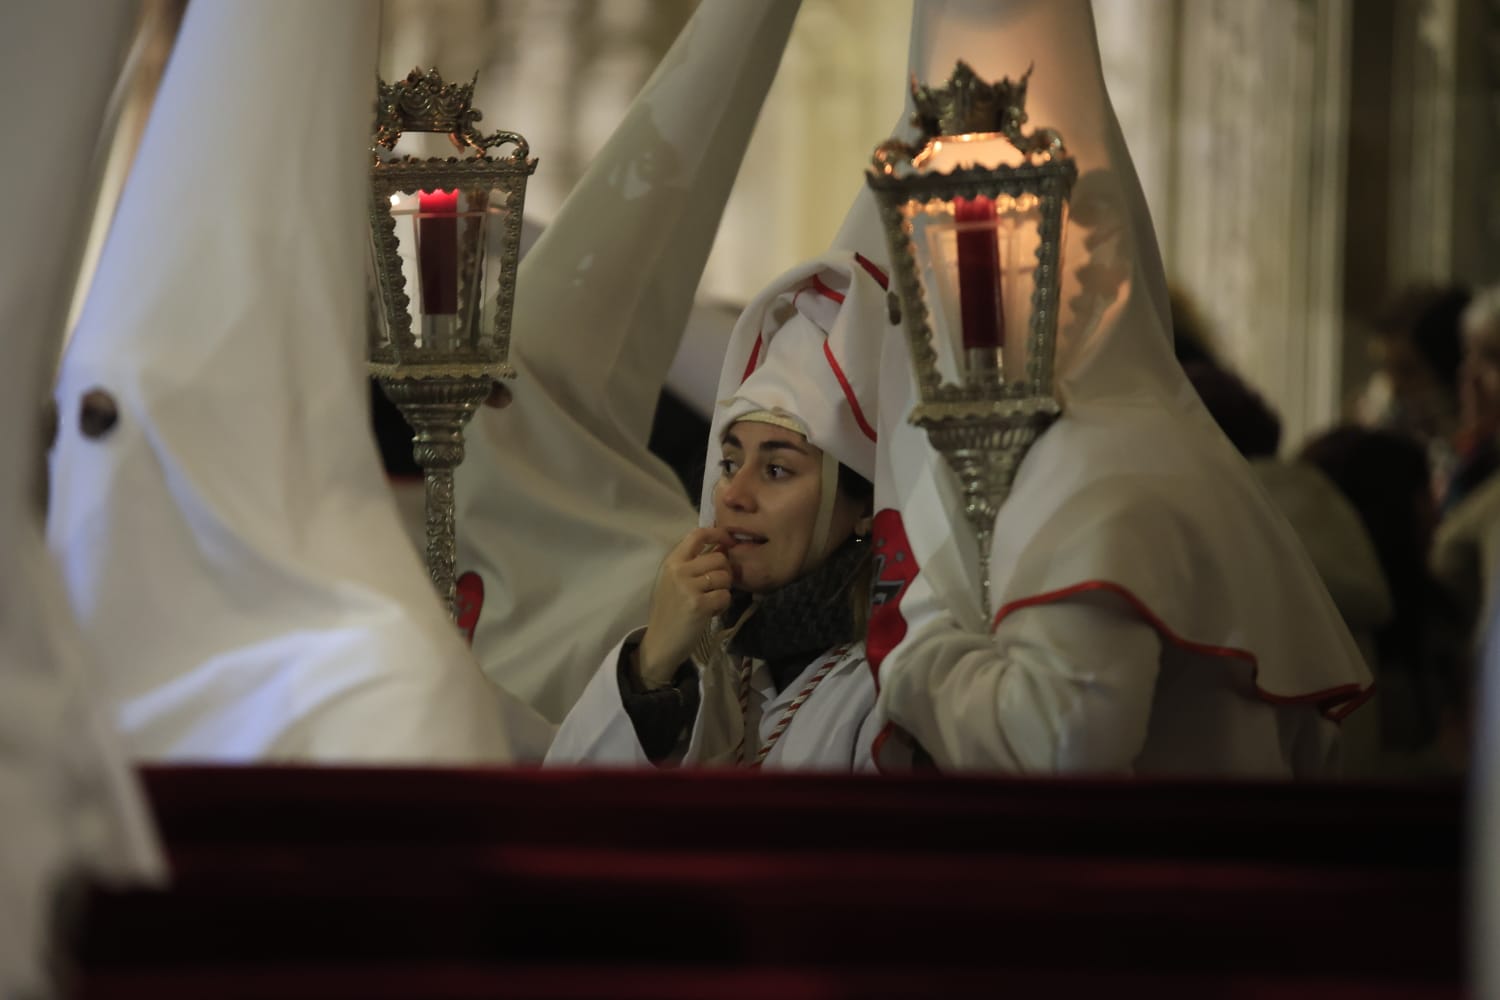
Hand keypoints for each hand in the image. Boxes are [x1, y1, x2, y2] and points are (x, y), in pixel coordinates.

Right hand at [635, 527, 736, 687]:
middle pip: (719, 558)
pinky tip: (711, 612)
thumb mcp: (674, 582)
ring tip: (712, 600)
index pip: (697, 534)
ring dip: (724, 590)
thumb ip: (693, 564)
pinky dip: (723, 605)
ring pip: (725, 577)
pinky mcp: (698, 605)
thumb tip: (723, 547)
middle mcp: (679, 571)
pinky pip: (725, 596)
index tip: (729, 541)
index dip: (718, 533)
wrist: (660, 643)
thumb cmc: (669, 612)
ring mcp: (688, 588)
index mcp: (672, 562)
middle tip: (717, 586)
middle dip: (725, 572)